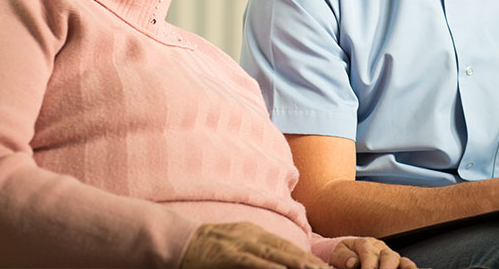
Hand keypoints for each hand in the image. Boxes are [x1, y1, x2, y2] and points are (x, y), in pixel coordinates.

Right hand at [181, 222, 329, 268]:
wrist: (175, 239)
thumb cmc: (204, 248)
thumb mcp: (233, 243)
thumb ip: (253, 252)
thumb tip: (275, 264)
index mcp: (254, 233)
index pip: (286, 246)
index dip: (306, 256)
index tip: (322, 267)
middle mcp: (250, 235)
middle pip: (285, 249)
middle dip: (308, 261)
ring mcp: (239, 244)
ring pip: (274, 254)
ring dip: (296, 263)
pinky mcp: (227, 254)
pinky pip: (251, 261)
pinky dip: (268, 266)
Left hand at [330, 238, 417, 268]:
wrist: (350, 255)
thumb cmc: (344, 257)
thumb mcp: (338, 255)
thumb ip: (343, 257)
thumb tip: (352, 263)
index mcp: (365, 244)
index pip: (368, 251)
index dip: (368, 262)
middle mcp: (382, 249)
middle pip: (389, 255)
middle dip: (387, 267)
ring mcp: (393, 258)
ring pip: (403, 262)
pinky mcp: (400, 267)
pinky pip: (408, 268)